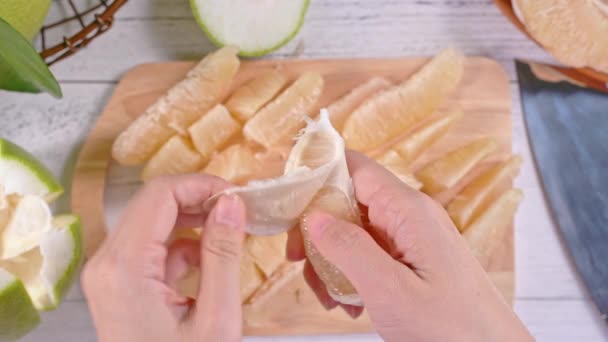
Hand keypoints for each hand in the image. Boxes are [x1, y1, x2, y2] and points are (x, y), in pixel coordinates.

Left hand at [82, 175, 245, 341]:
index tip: (239, 196)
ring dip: (194, 222)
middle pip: (153, 206)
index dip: (202, 185)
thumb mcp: (216, 318)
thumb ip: (223, 255)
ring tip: (233, 231)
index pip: (160, 196)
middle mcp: (107, 264)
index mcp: (124, 268)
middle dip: (200, 201)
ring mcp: (110, 275)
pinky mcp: (120, 285)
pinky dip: (184, 247)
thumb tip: (232, 202)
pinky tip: (212, 259)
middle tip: (241, 210)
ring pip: (154, 225)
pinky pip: (153, 250)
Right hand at [287, 152, 532, 341]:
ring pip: (354, 231)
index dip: (318, 176)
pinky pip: (370, 254)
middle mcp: (409, 216)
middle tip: (298, 263)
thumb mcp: (390, 291)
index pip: (355, 167)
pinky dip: (351, 274)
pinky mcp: (411, 260)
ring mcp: (411, 238)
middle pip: (348, 201)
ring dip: (331, 259)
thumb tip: (313, 217)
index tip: (289, 205)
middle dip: (317, 230)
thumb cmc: (451, 328)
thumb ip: (349, 249)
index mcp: (408, 210)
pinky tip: (349, 305)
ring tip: (327, 298)